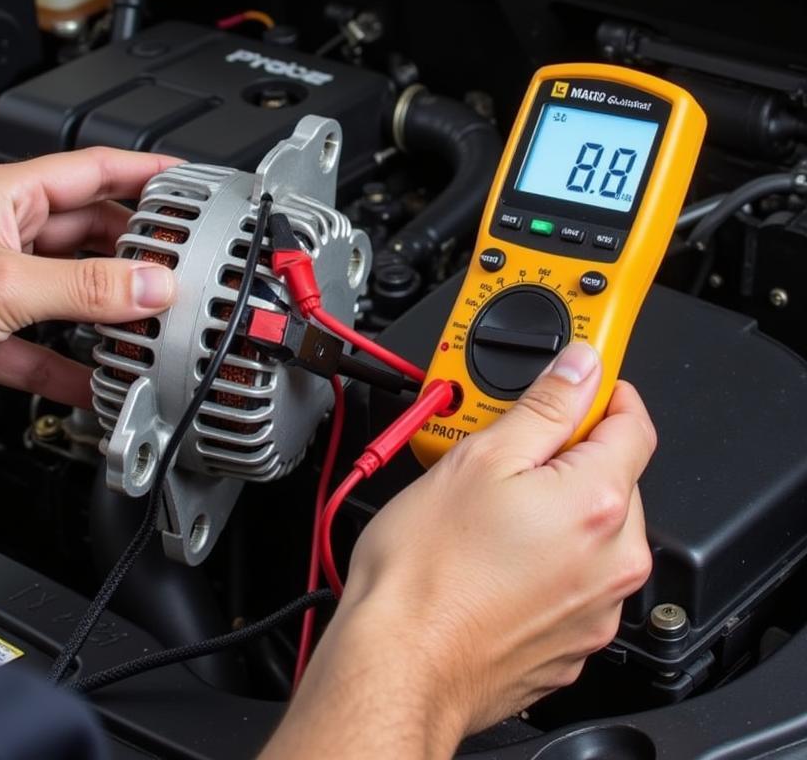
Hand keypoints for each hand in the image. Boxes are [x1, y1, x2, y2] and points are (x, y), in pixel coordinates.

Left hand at [0, 148, 179, 416]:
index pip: (95, 170)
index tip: (189, 185)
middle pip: (86, 234)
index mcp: (7, 196)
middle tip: (179, 270)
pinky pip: (34, 343)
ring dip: (101, 312)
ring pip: (63, 292)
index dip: (146, 172)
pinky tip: (88, 380)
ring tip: (145, 326)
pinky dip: (61, 362)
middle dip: (133, 254)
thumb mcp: (2, 285)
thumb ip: (85, 290)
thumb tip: (152, 286)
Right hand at [264, 343, 654, 758]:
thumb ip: (543, 406)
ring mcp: (598, 609)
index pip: (634, 424)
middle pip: (614, 478)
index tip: (577, 383)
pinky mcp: (574, 642)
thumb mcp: (479, 457)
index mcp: (598, 505)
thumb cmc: (426, 572)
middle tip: (508, 449)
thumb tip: (579, 369)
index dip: (605, 392)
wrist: (400, 664)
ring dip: (556, 506)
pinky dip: (548, 557)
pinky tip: (495, 553)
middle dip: (568, 455)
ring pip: (593, 530)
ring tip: (489, 505)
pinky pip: (575, 578)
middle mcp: (614, 561)